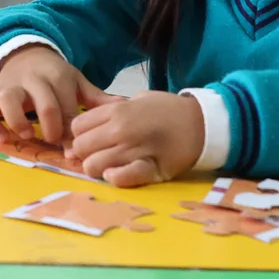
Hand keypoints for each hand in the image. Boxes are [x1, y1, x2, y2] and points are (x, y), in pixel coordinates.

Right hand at [0, 45, 121, 145]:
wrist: (25, 55)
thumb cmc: (55, 76)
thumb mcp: (76, 82)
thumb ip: (96, 98)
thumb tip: (124, 107)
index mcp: (58, 77)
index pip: (68, 105)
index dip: (71, 129)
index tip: (75, 150)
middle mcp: (34, 80)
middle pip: (44, 101)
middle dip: (51, 125)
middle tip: (55, 142)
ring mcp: (12, 86)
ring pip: (9, 99)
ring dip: (18, 119)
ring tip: (28, 135)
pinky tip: (2, 137)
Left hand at [70, 91, 203, 186]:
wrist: (201, 123)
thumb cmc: (166, 110)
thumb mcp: (136, 100)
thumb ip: (110, 112)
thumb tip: (85, 128)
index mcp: (117, 111)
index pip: (77, 127)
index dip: (79, 135)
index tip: (89, 139)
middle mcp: (121, 130)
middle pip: (81, 148)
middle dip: (84, 154)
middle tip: (97, 155)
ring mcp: (135, 150)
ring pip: (94, 166)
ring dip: (96, 169)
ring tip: (107, 166)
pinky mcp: (151, 169)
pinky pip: (122, 178)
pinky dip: (115, 178)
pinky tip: (115, 175)